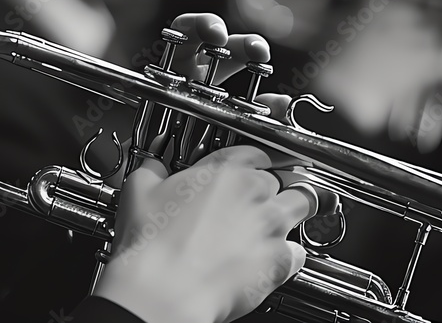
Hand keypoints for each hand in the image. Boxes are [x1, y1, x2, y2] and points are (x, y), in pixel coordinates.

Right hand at [93, 13, 327, 322]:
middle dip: (271, 186)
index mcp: (224, 168)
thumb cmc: (153, 244)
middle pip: (281, 177)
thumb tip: (154, 169)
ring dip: (293, 208)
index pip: (256, 151)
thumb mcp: (139, 190)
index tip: (248, 167)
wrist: (165, 289)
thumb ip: (154, 170)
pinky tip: (276, 255)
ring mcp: (270, 226)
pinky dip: (291, 252)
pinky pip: (300, 250)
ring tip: (280, 216)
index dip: (253, 160)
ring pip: (302, 204)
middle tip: (256, 198)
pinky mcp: (280, 260)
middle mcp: (254, 192)